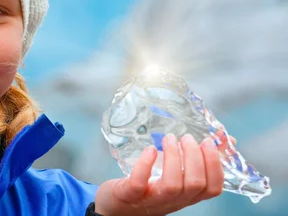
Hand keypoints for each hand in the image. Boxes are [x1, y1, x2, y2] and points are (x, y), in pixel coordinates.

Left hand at [94, 134, 226, 215]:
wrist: (118, 206)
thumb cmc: (151, 187)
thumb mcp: (177, 175)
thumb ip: (196, 159)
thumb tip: (224, 139)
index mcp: (188, 195)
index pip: (213, 188)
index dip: (215, 165)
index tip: (208, 142)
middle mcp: (174, 200)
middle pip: (195, 183)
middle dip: (194, 156)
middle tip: (186, 137)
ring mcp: (153, 199)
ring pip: (172, 184)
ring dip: (173, 157)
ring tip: (169, 138)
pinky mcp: (130, 195)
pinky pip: (140, 183)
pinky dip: (145, 164)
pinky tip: (149, 150)